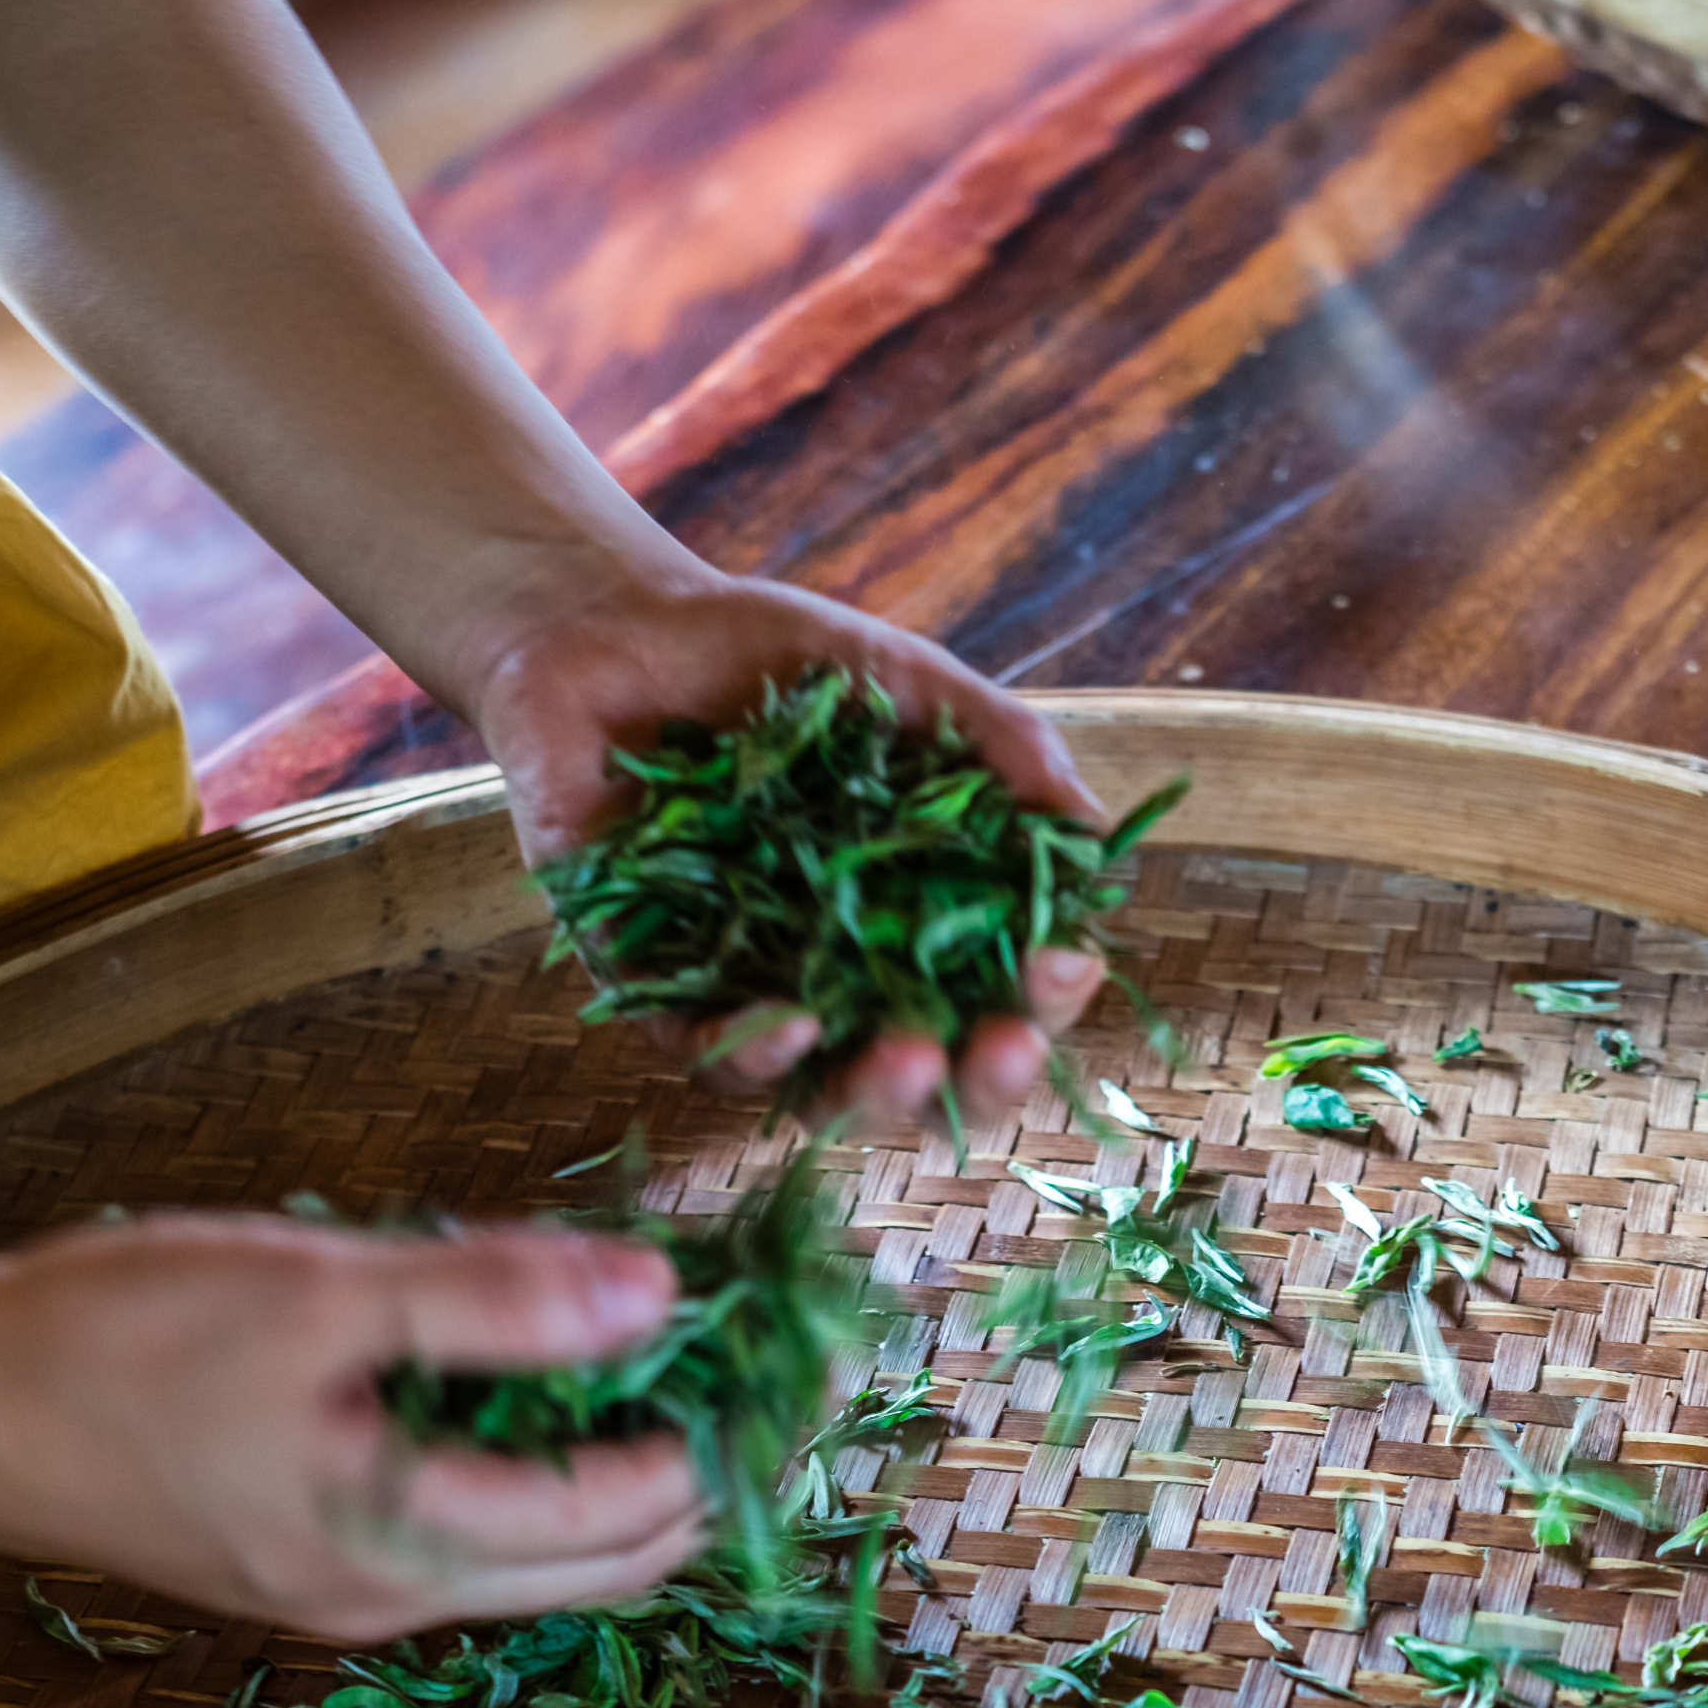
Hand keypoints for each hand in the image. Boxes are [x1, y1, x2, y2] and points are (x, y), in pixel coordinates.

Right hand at [0, 1215, 709, 1639]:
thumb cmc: (101, 1341)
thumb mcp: (314, 1294)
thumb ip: (489, 1298)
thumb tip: (656, 1297)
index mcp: (401, 1550)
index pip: (624, 1517)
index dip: (724, 1437)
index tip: (796, 1351)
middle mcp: (385, 1597)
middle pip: (601, 1562)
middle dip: (697, 1473)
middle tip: (766, 1364)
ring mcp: (338, 1583)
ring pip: (533, 1546)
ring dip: (617, 1468)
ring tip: (678, 1356)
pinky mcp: (297, 1547)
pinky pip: (462, 1520)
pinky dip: (528, 1459)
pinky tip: (534, 1369)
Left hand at [452, 557, 1110, 1128]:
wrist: (611, 623)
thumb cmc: (768, 660)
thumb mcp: (903, 683)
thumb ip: (999, 746)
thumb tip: (1095, 834)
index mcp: (916, 914)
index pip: (999, 989)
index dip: (1041, 998)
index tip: (1065, 967)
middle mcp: (841, 971)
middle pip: (928, 1066)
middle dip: (976, 1075)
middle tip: (1000, 1050)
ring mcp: (751, 984)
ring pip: (821, 1081)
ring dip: (872, 1085)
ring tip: (910, 1058)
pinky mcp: (651, 985)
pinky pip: (704, 1048)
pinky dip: (752, 1050)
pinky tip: (792, 1023)